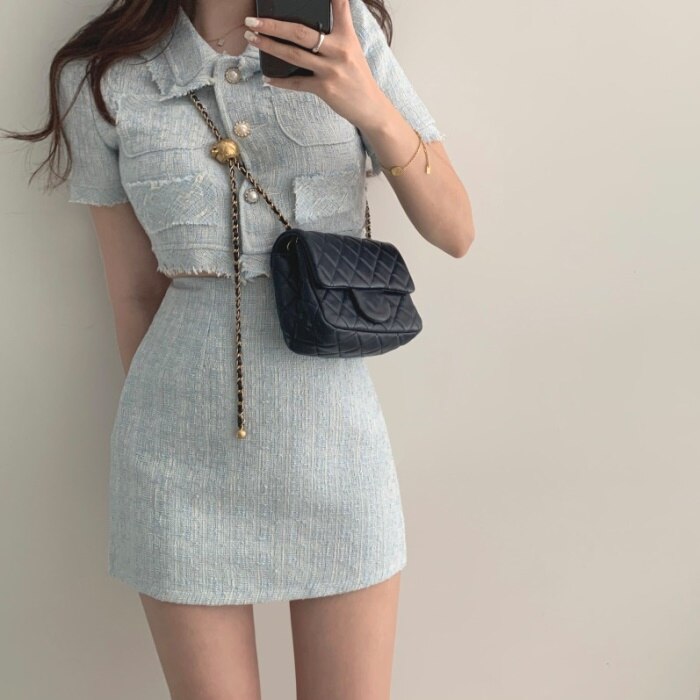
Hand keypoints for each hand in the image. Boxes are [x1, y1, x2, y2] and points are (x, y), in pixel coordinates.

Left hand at [243, 0, 383, 130]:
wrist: (370, 107)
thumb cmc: (357, 76)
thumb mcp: (352, 48)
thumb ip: (338, 30)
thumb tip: (312, 22)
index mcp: (346, 36)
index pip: (339, 7)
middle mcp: (339, 51)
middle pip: (301, 33)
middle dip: (273, 26)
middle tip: (253, 20)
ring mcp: (331, 70)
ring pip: (294, 56)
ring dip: (269, 46)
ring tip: (252, 38)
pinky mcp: (325, 89)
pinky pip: (297, 83)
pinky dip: (280, 81)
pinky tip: (267, 78)